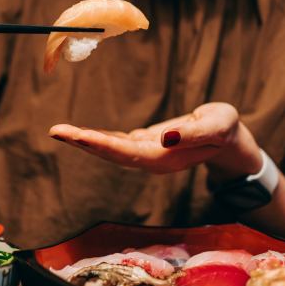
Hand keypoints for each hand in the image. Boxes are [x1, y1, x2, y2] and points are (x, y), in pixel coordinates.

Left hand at [49, 102, 262, 181]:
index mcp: (165, 157)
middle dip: (82, 142)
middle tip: (55, 131)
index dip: (102, 144)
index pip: (127, 152)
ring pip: (110, 149)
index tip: (79, 135)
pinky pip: (116, 142)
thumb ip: (194, 133)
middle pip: (111, 153)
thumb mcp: (219, 126)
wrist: (229, 141)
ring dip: (84, 141)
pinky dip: (97, 137)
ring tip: (59, 131)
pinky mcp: (144, 144)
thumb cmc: (226, 130)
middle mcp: (150, 159)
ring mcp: (146, 153)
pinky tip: (79, 134)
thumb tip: (164, 136)